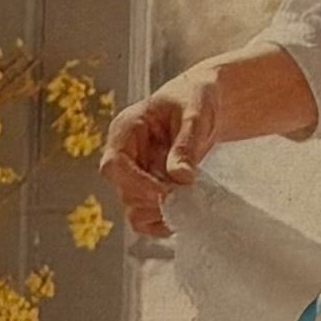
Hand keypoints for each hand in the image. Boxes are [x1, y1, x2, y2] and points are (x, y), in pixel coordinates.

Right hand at [105, 50, 313, 233]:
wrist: (206, 104)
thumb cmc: (196, 99)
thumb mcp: (195, 115)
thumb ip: (186, 145)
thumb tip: (179, 177)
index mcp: (125, 129)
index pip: (114, 164)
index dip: (137, 183)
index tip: (167, 193)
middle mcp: (123, 154)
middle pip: (123, 190)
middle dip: (154, 199)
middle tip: (188, 198)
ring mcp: (134, 174)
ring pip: (133, 207)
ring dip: (160, 211)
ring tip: (190, 201)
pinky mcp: (147, 189)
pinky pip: (145, 216)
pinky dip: (162, 221)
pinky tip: (185, 213)